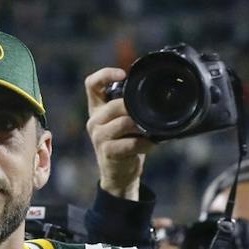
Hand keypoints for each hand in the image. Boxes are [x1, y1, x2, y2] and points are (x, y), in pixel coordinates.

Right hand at [85, 67, 154, 201]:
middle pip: (115, 105)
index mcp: (97, 108)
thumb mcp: (124, 121)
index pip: (91, 84)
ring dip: (141, 126)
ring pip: (123, 123)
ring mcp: (99, 137)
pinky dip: (144, 143)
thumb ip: (129, 106)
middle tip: (148, 114)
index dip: (105, 75)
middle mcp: (94, 121)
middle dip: (134, 108)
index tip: (123, 75)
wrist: (119, 174)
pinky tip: (150, 144)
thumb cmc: (125, 143)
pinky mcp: (107, 151)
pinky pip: (130, 143)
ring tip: (150, 130)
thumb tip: (157, 90)